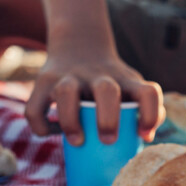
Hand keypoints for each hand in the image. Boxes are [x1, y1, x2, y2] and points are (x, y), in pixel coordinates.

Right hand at [24, 40, 162, 144]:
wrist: (79, 44)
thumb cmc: (112, 82)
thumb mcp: (131, 87)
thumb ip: (145, 109)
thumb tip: (146, 137)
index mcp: (125, 81)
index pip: (148, 92)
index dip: (150, 114)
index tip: (144, 134)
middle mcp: (98, 76)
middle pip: (107, 91)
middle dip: (108, 119)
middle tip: (108, 140)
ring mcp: (69, 76)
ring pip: (66, 93)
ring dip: (70, 121)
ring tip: (77, 141)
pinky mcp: (44, 82)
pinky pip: (35, 108)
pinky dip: (42, 126)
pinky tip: (53, 130)